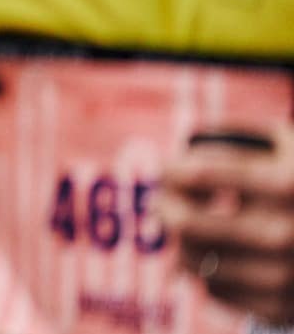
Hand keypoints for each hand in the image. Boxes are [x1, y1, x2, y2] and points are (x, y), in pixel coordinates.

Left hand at [160, 123, 293, 322]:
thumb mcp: (290, 144)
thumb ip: (238, 136)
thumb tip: (182, 144)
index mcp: (285, 185)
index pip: (196, 174)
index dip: (172, 170)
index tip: (168, 170)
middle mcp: (283, 234)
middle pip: (185, 222)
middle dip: (164, 206)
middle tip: (163, 201)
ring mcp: (282, 275)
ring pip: (193, 259)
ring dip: (183, 241)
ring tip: (190, 226)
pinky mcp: (280, 307)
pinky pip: (214, 288)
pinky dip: (207, 270)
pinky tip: (218, 254)